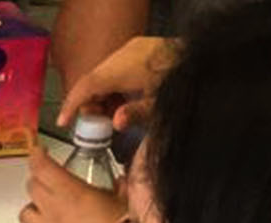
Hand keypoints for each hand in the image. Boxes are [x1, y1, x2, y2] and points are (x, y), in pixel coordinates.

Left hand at [18, 146, 126, 222]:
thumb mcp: (127, 202)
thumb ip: (122, 186)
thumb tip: (122, 180)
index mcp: (72, 194)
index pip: (42, 168)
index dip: (38, 157)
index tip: (39, 153)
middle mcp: (53, 213)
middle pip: (32, 187)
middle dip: (39, 181)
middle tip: (48, 182)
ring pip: (25, 213)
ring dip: (34, 209)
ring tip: (48, 211)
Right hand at [56, 35, 175, 129]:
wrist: (207, 60)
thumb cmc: (184, 82)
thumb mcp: (161, 105)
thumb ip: (135, 114)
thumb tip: (115, 122)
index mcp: (125, 67)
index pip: (87, 85)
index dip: (72, 104)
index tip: (63, 121)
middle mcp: (125, 53)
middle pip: (94, 79)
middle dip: (90, 103)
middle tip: (94, 126)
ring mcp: (133, 48)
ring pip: (105, 74)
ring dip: (103, 95)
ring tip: (111, 116)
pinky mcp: (142, 49)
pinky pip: (117, 68)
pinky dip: (114, 86)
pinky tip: (124, 101)